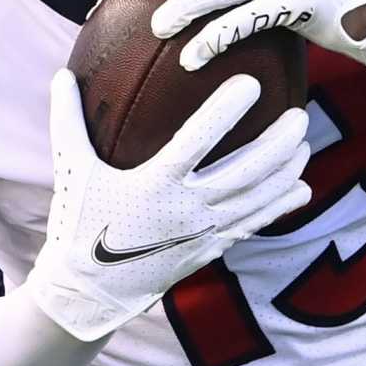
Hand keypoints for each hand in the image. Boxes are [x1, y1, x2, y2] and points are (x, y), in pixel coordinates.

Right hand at [25, 69, 310, 341]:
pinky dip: (279, 206)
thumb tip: (61, 74)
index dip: (226, 111)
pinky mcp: (208, 249)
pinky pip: (252, 225)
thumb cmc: (78, 224)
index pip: (198, 141)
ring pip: (256, 199)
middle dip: (278, 144)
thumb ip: (66, 120)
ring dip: (285, 171)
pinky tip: (300, 189)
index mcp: (153, 184)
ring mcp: (202, 233)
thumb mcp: (69, 170)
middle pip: (245, 173)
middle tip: (299, 115)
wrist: (88, 291)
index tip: (252, 84)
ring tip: (304, 143)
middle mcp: (185, 210)